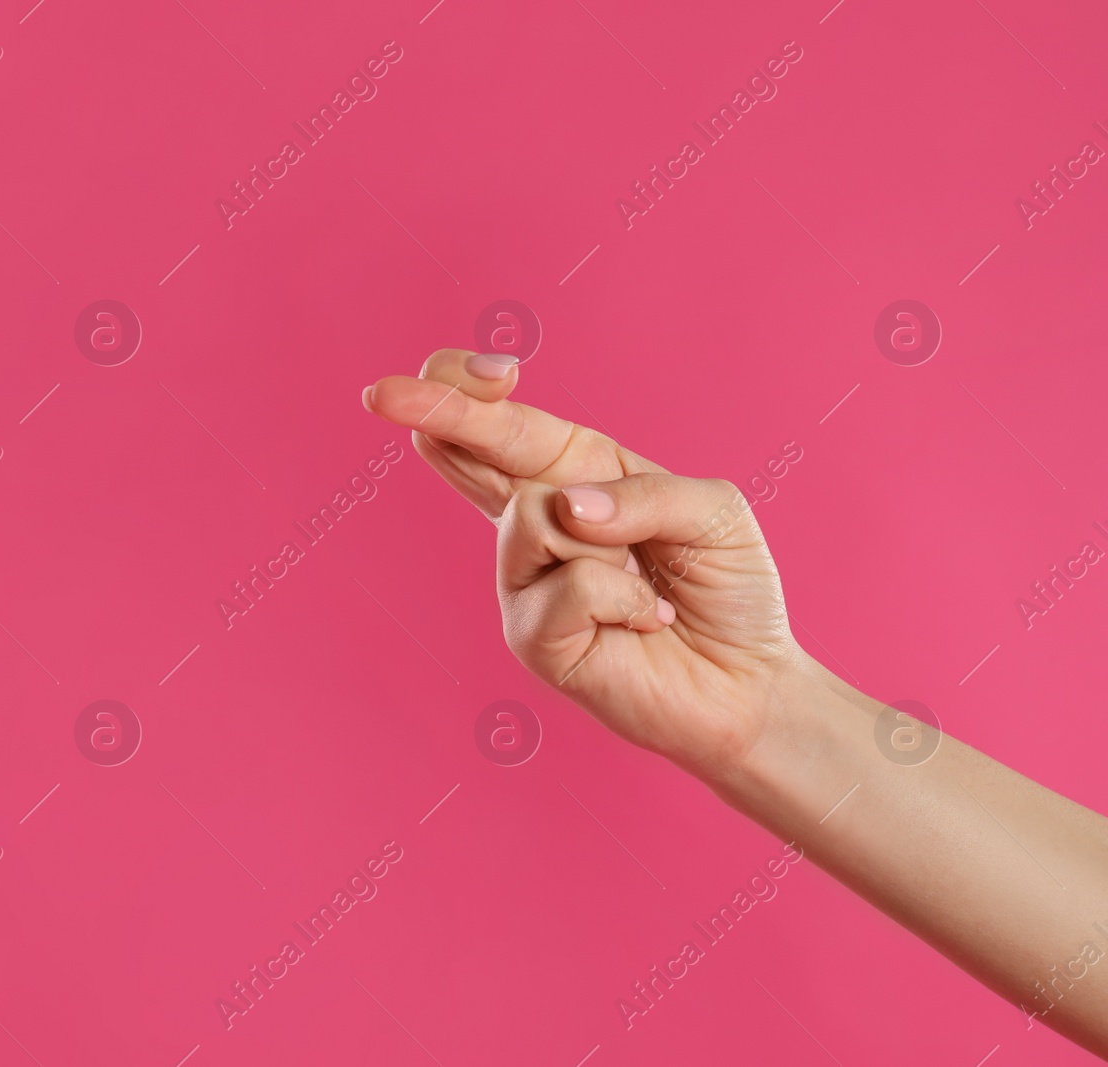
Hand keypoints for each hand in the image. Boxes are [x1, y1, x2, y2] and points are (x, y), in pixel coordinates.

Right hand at [363, 350, 807, 779]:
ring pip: (531, 517)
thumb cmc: (727, 590)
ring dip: (607, 542)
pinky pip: (570, 587)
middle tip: (380, 392)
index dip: (477, 391)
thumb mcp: (712, 510)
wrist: (747, 684)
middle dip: (433, 410)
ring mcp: (525, 581)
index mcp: (574, 473)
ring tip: (647, 580)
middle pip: (466, 450)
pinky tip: (648, 620)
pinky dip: (627, 599)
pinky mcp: (533, 638)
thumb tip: (564, 508)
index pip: (505, 423)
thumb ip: (643, 494)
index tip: (491, 372)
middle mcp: (537, 521)